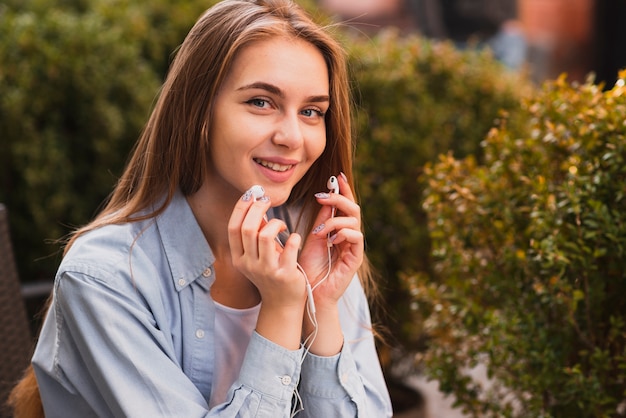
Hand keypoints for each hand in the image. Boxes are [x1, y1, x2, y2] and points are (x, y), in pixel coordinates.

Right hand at [227, 192, 305, 309]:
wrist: (282, 304)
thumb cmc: (271, 274)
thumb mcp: (257, 255)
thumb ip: (255, 233)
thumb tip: (256, 204)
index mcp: (239, 258)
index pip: (233, 227)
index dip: (241, 208)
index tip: (252, 194)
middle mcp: (249, 264)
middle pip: (248, 229)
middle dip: (258, 209)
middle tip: (267, 201)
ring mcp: (266, 270)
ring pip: (265, 236)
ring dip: (275, 223)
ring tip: (281, 226)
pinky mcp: (284, 274)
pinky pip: (289, 248)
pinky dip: (293, 237)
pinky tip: (294, 238)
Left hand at [298, 174, 363, 310]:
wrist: (310, 292)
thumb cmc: (309, 268)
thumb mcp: (313, 238)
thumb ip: (322, 220)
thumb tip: (325, 197)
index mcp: (339, 229)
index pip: (345, 205)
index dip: (343, 189)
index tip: (336, 176)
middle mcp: (349, 236)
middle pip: (353, 208)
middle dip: (339, 198)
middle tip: (322, 196)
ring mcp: (354, 247)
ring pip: (354, 220)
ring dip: (335, 220)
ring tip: (320, 230)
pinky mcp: (355, 258)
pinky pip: (357, 237)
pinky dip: (343, 233)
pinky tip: (330, 240)